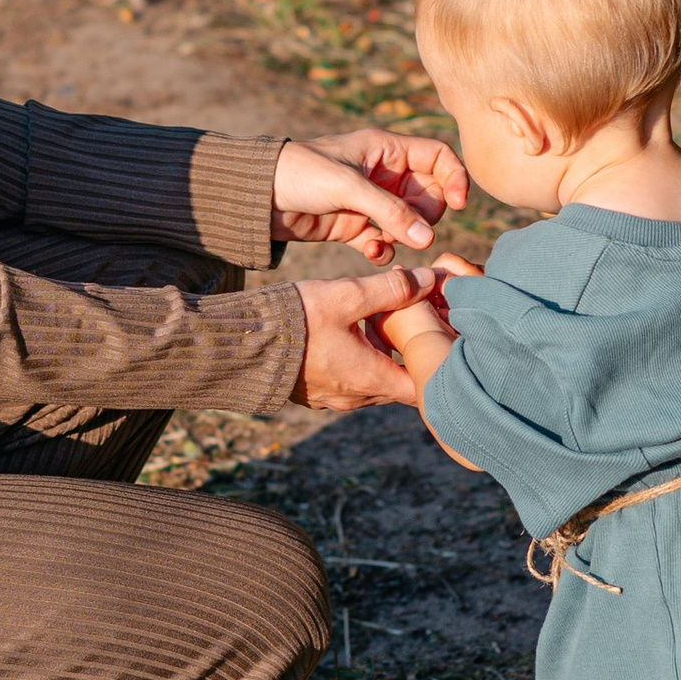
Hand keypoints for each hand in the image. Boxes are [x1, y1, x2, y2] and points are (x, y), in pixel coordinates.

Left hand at [272, 127, 468, 260]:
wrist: (257, 197)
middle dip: (424, 216)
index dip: (454, 177)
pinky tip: (369, 251)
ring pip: (408, 223)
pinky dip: (382, 249)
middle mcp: (383, 174)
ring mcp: (369, 202)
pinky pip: (385, 241)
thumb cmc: (301, 173)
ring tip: (381, 240)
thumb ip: (390, 212)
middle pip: (429, 195)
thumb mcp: (348, 187)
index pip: (437, 157)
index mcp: (386, 149)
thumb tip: (428, 240)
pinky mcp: (354, 227)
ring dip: (402, 236)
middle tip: (408, 227)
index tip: (458, 205)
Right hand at [292, 263, 442, 411]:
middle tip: (414, 322)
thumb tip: (428, 279)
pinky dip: (360, 362)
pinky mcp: (316, 394)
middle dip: (410, 355)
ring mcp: (334, 399)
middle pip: (401, 384)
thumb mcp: (347, 295)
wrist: (240, 342)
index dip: (437, 363)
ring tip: (381, 321)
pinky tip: (352, 333)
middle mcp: (356, 397)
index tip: (440, 337)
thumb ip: (392, 288)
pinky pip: (350, 382)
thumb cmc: (295, 319)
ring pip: (375, 382)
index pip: (424, 386)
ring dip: (383, 357)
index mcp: (371, 379)